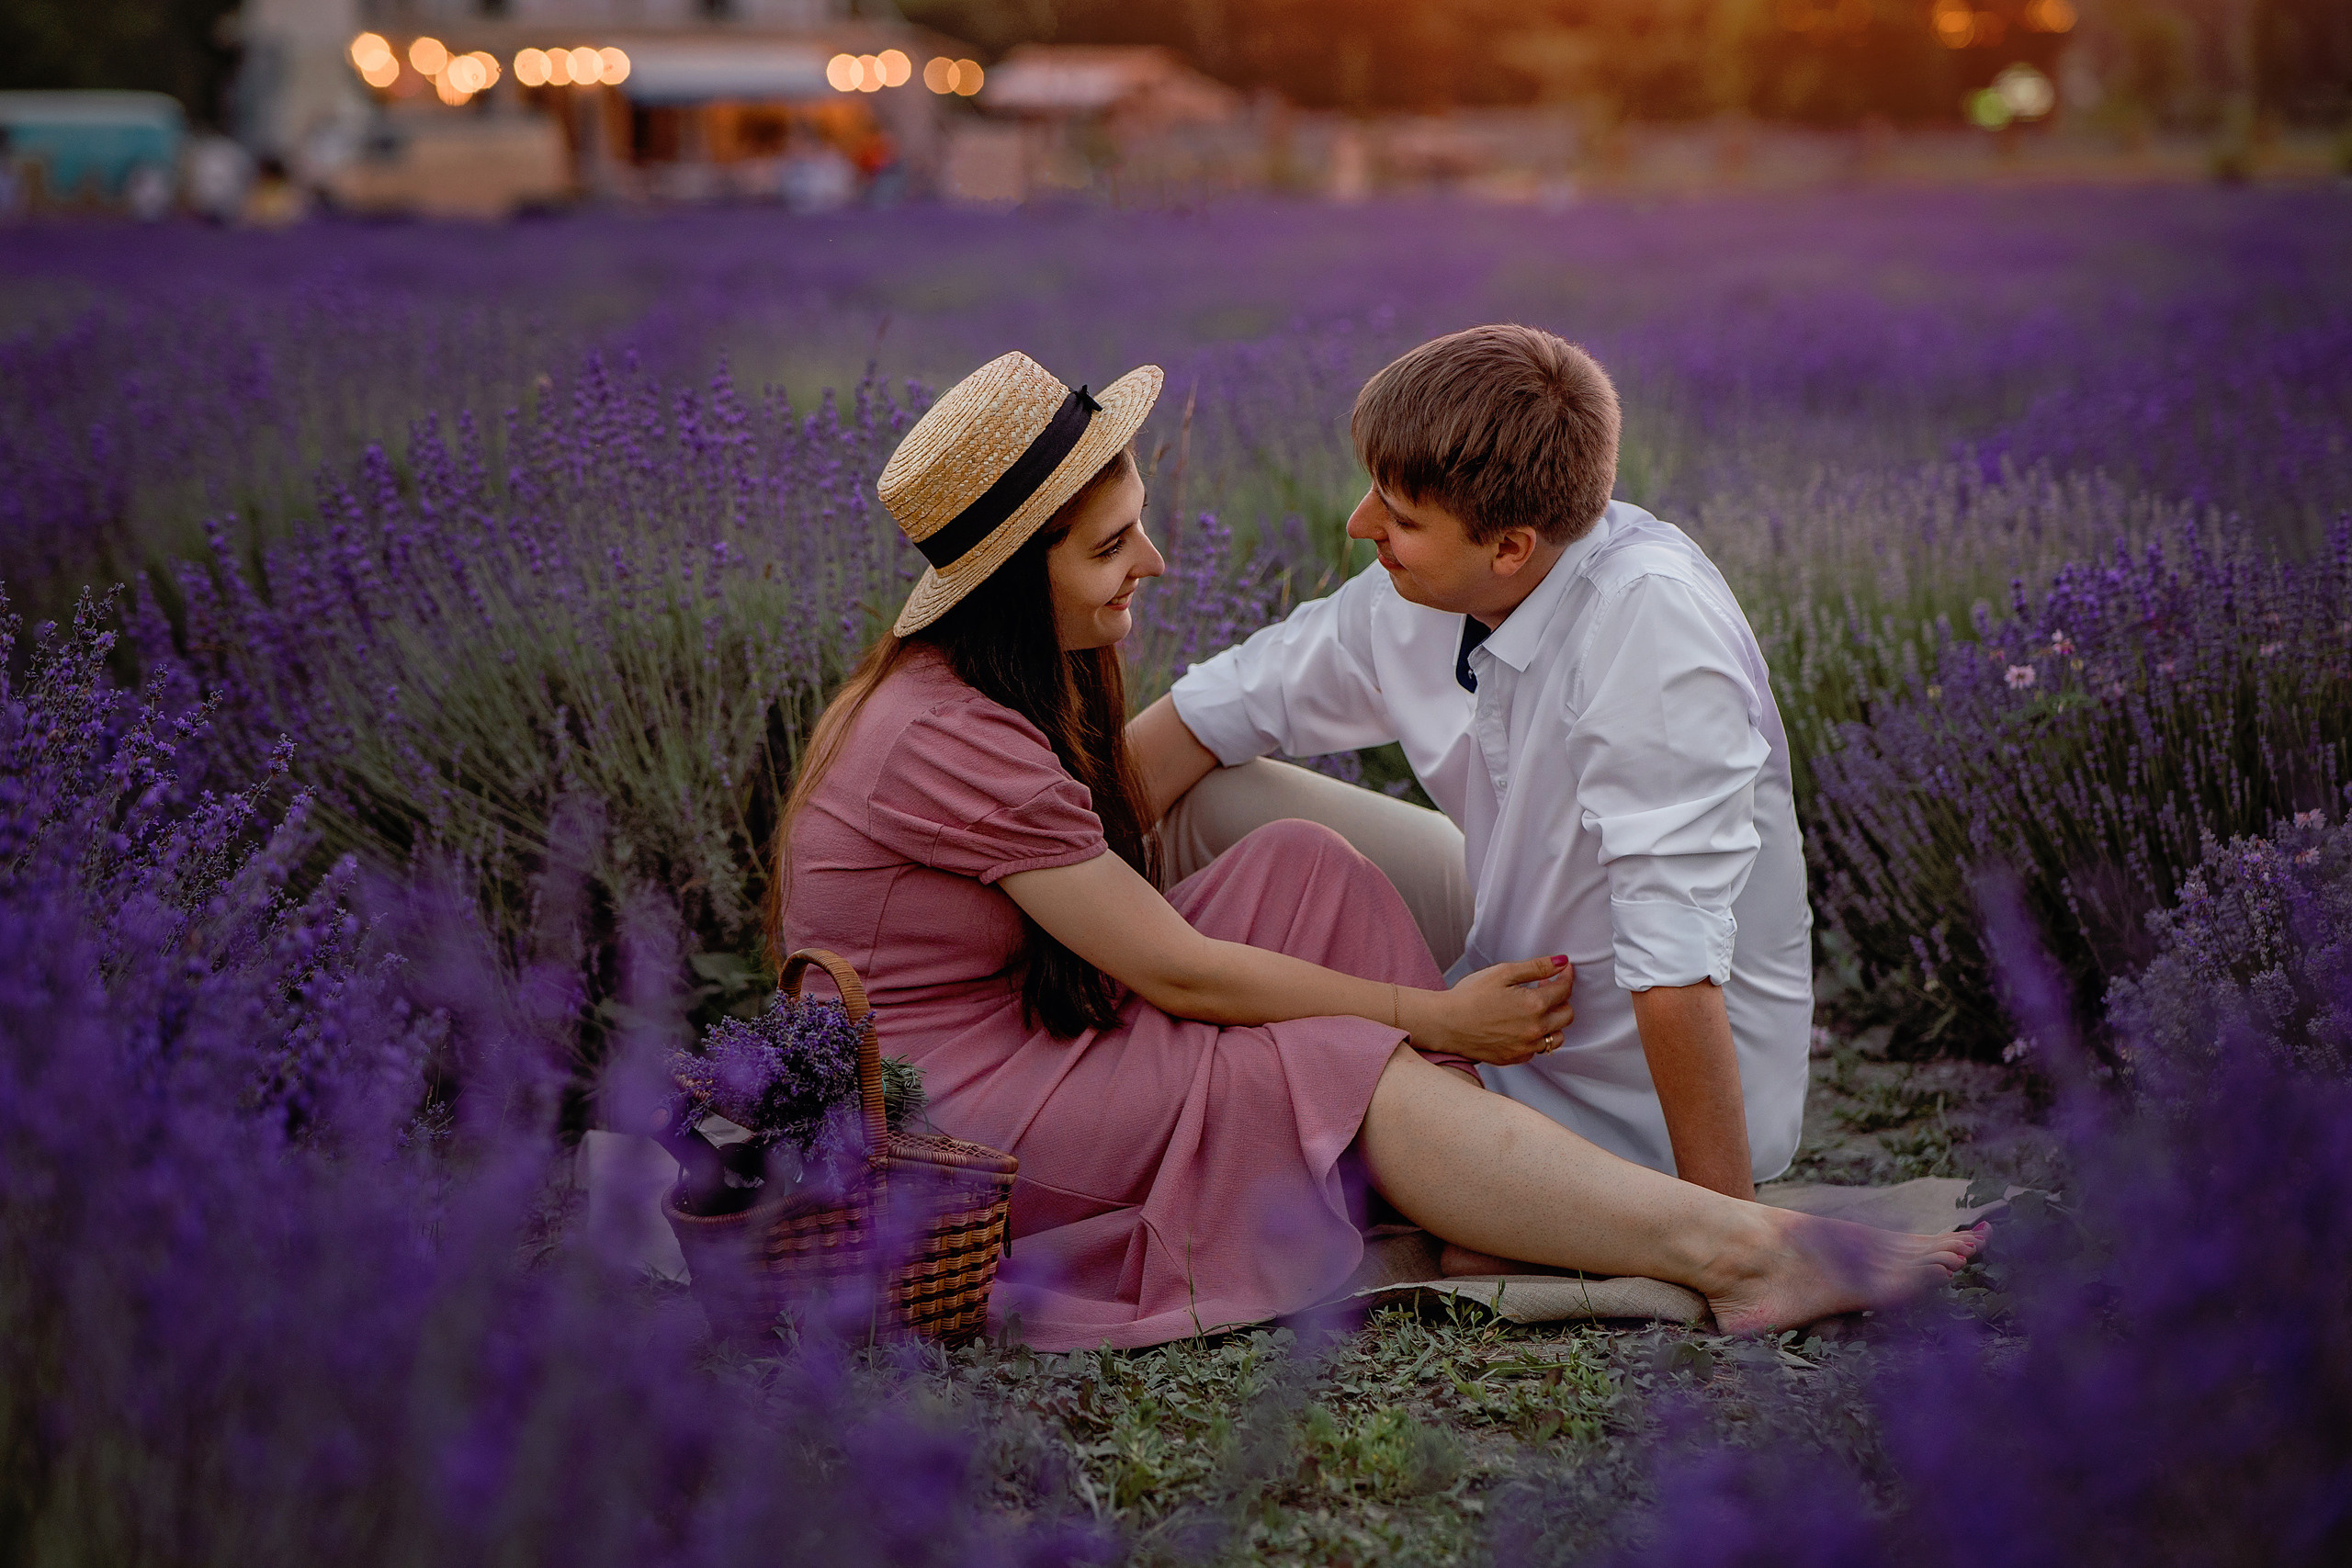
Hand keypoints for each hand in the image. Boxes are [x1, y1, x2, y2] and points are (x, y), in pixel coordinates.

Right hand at [1401, 956, 1574, 1064]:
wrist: (1444, 1023)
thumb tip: (1562, 962)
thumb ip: (1536, 967)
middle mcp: (1534, 1030)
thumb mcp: (1503, 973)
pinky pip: (1537, 1050)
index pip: (1564, 990)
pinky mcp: (1515, 1059)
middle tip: (1543, 987)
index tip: (1563, 970)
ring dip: (1552, 1022)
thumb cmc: (1469, 995)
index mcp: (1534, 1005)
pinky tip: (1521, 1026)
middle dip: (1561, 999)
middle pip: (1567, 1015)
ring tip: (1534, 1010)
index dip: (1566, 976)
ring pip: (1556, 1037)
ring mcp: (1525, 1048)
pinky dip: (1536, 1038)